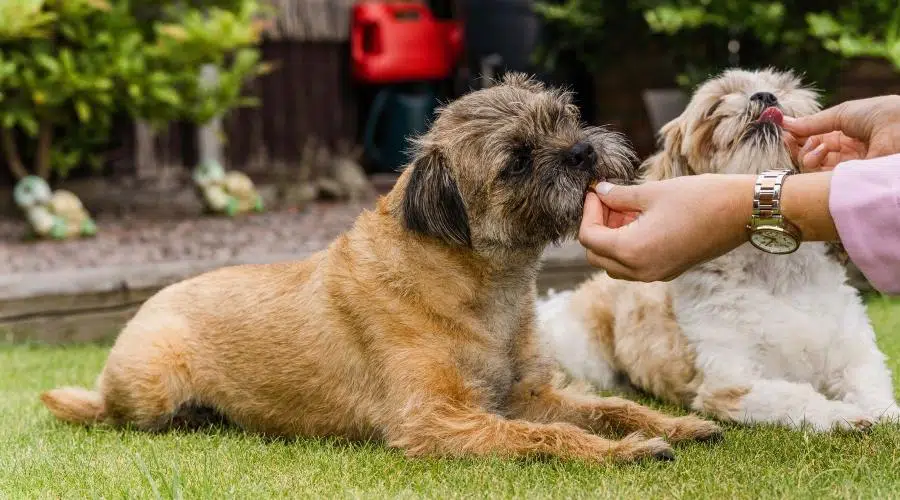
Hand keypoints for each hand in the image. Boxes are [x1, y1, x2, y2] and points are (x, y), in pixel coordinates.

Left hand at [578, 176, 752, 281]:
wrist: (743, 213)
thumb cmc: (701, 199)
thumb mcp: (653, 192)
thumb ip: (620, 196)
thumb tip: (600, 192)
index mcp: (633, 251)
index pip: (589, 238)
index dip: (588, 212)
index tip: (595, 192)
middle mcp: (641, 270)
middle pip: (596, 256)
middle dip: (596, 227)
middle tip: (607, 200)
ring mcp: (655, 274)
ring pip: (614, 264)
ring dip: (611, 238)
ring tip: (624, 209)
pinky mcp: (668, 271)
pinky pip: (634, 265)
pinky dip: (628, 246)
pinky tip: (639, 220)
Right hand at [784, 95, 899, 168]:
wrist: (899, 126)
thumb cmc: (878, 114)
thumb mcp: (841, 113)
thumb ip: (813, 122)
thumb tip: (786, 122)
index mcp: (846, 137)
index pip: (815, 140)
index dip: (799, 136)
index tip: (783, 130)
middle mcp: (844, 155)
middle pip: (810, 156)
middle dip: (797, 147)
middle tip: (788, 139)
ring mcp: (845, 170)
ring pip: (811, 169)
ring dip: (806, 154)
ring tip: (815, 145)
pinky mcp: (845, 182)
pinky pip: (818, 179)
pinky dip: (812, 164)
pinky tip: (819, 152)